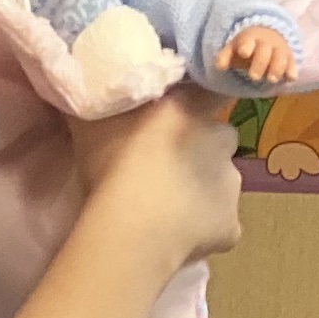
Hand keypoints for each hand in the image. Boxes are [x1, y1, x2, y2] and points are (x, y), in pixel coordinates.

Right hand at [71, 87, 242, 267]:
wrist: (133, 228)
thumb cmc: (110, 166)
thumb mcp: (90, 122)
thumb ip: (97, 97)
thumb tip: (87, 83)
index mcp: (191, 107)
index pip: (212, 92)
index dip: (197, 105)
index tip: (177, 117)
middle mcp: (220, 139)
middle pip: (218, 137)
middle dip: (199, 148)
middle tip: (163, 164)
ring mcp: (230, 184)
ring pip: (221, 181)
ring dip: (201, 186)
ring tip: (167, 204)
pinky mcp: (231, 225)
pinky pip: (220, 223)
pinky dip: (205, 228)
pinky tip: (177, 235)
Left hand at [223, 26, 294, 86]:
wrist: (268, 35)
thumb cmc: (246, 46)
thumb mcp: (233, 49)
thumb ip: (224, 57)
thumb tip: (220, 67)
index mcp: (250, 38)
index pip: (247, 41)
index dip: (246, 46)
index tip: (244, 53)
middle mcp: (266, 42)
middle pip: (264, 51)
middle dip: (259, 63)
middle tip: (253, 77)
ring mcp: (279, 49)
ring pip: (280, 57)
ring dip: (277, 68)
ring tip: (271, 80)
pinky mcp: (289, 57)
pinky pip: (292, 62)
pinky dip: (292, 70)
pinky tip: (291, 78)